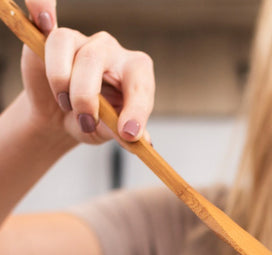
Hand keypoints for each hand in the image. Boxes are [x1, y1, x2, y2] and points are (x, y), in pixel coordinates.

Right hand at [20, 0, 154, 144]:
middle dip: (86, 97)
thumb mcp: (107, 134)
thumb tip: (136, 137)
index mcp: (136, 75)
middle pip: (95, 61)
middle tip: (85, 123)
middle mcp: (112, 52)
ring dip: (62, 84)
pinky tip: (44, 22)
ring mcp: (84, 42)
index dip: (136, 110)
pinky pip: (47, 18)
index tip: (128, 134)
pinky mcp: (55, 38)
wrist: (63, 118)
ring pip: (68, 53)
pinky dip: (43, 8)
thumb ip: (120, 133)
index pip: (140, 85)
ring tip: (66, 106)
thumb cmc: (94, 124)